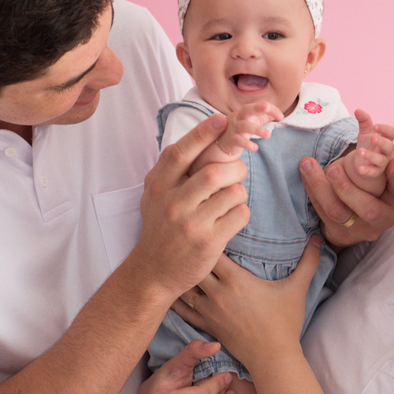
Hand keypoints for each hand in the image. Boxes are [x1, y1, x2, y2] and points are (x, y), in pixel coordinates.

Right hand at [132, 114, 249, 297]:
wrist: (153, 272)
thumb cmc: (159, 229)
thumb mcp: (154, 196)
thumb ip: (169, 170)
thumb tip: (196, 137)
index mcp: (159, 187)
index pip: (180, 153)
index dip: (202, 133)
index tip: (220, 120)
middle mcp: (173, 204)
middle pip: (215, 172)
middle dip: (235, 169)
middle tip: (237, 173)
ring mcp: (191, 224)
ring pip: (233, 193)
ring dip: (238, 193)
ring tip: (230, 201)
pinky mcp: (209, 243)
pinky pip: (240, 215)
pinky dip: (241, 213)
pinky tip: (229, 219)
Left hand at [174, 239, 321, 372]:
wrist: (272, 357)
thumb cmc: (285, 322)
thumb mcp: (297, 288)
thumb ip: (308, 261)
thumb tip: (318, 237)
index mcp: (236, 279)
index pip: (212, 250)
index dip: (209, 239)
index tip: (212, 232)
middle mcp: (217, 292)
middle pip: (194, 265)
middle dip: (193, 255)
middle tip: (193, 246)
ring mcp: (209, 310)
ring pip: (185, 287)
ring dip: (184, 276)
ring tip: (182, 265)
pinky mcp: (206, 325)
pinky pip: (184, 310)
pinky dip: (178, 300)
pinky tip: (174, 291)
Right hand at [215, 102, 284, 157]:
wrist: (225, 140)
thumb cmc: (243, 128)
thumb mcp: (254, 119)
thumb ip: (266, 116)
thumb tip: (280, 115)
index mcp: (246, 110)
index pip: (259, 105)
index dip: (270, 109)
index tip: (281, 117)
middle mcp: (239, 117)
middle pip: (247, 109)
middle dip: (257, 107)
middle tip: (267, 107)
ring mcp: (234, 128)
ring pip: (244, 126)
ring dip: (256, 129)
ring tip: (268, 135)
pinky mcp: (232, 139)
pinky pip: (238, 140)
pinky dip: (247, 144)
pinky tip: (255, 147)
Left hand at [302, 146, 393, 248]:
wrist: (356, 217)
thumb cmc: (370, 182)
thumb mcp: (377, 165)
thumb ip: (373, 143)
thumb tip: (360, 113)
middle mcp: (383, 217)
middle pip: (369, 209)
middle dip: (348, 188)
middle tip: (334, 168)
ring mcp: (360, 228)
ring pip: (338, 212)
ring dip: (321, 187)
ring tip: (309, 165)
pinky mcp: (339, 232)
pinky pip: (321, 212)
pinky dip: (312, 190)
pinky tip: (306, 173)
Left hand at [350, 109, 393, 178]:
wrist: (364, 163)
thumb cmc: (368, 145)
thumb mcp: (366, 133)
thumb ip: (364, 121)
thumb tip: (358, 110)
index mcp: (386, 139)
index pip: (391, 133)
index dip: (385, 129)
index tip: (375, 126)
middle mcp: (387, 151)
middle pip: (389, 146)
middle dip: (382, 142)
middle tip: (373, 138)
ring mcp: (382, 163)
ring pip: (381, 160)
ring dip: (371, 155)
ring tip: (359, 152)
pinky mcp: (375, 172)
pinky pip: (374, 172)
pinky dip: (367, 170)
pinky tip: (359, 168)